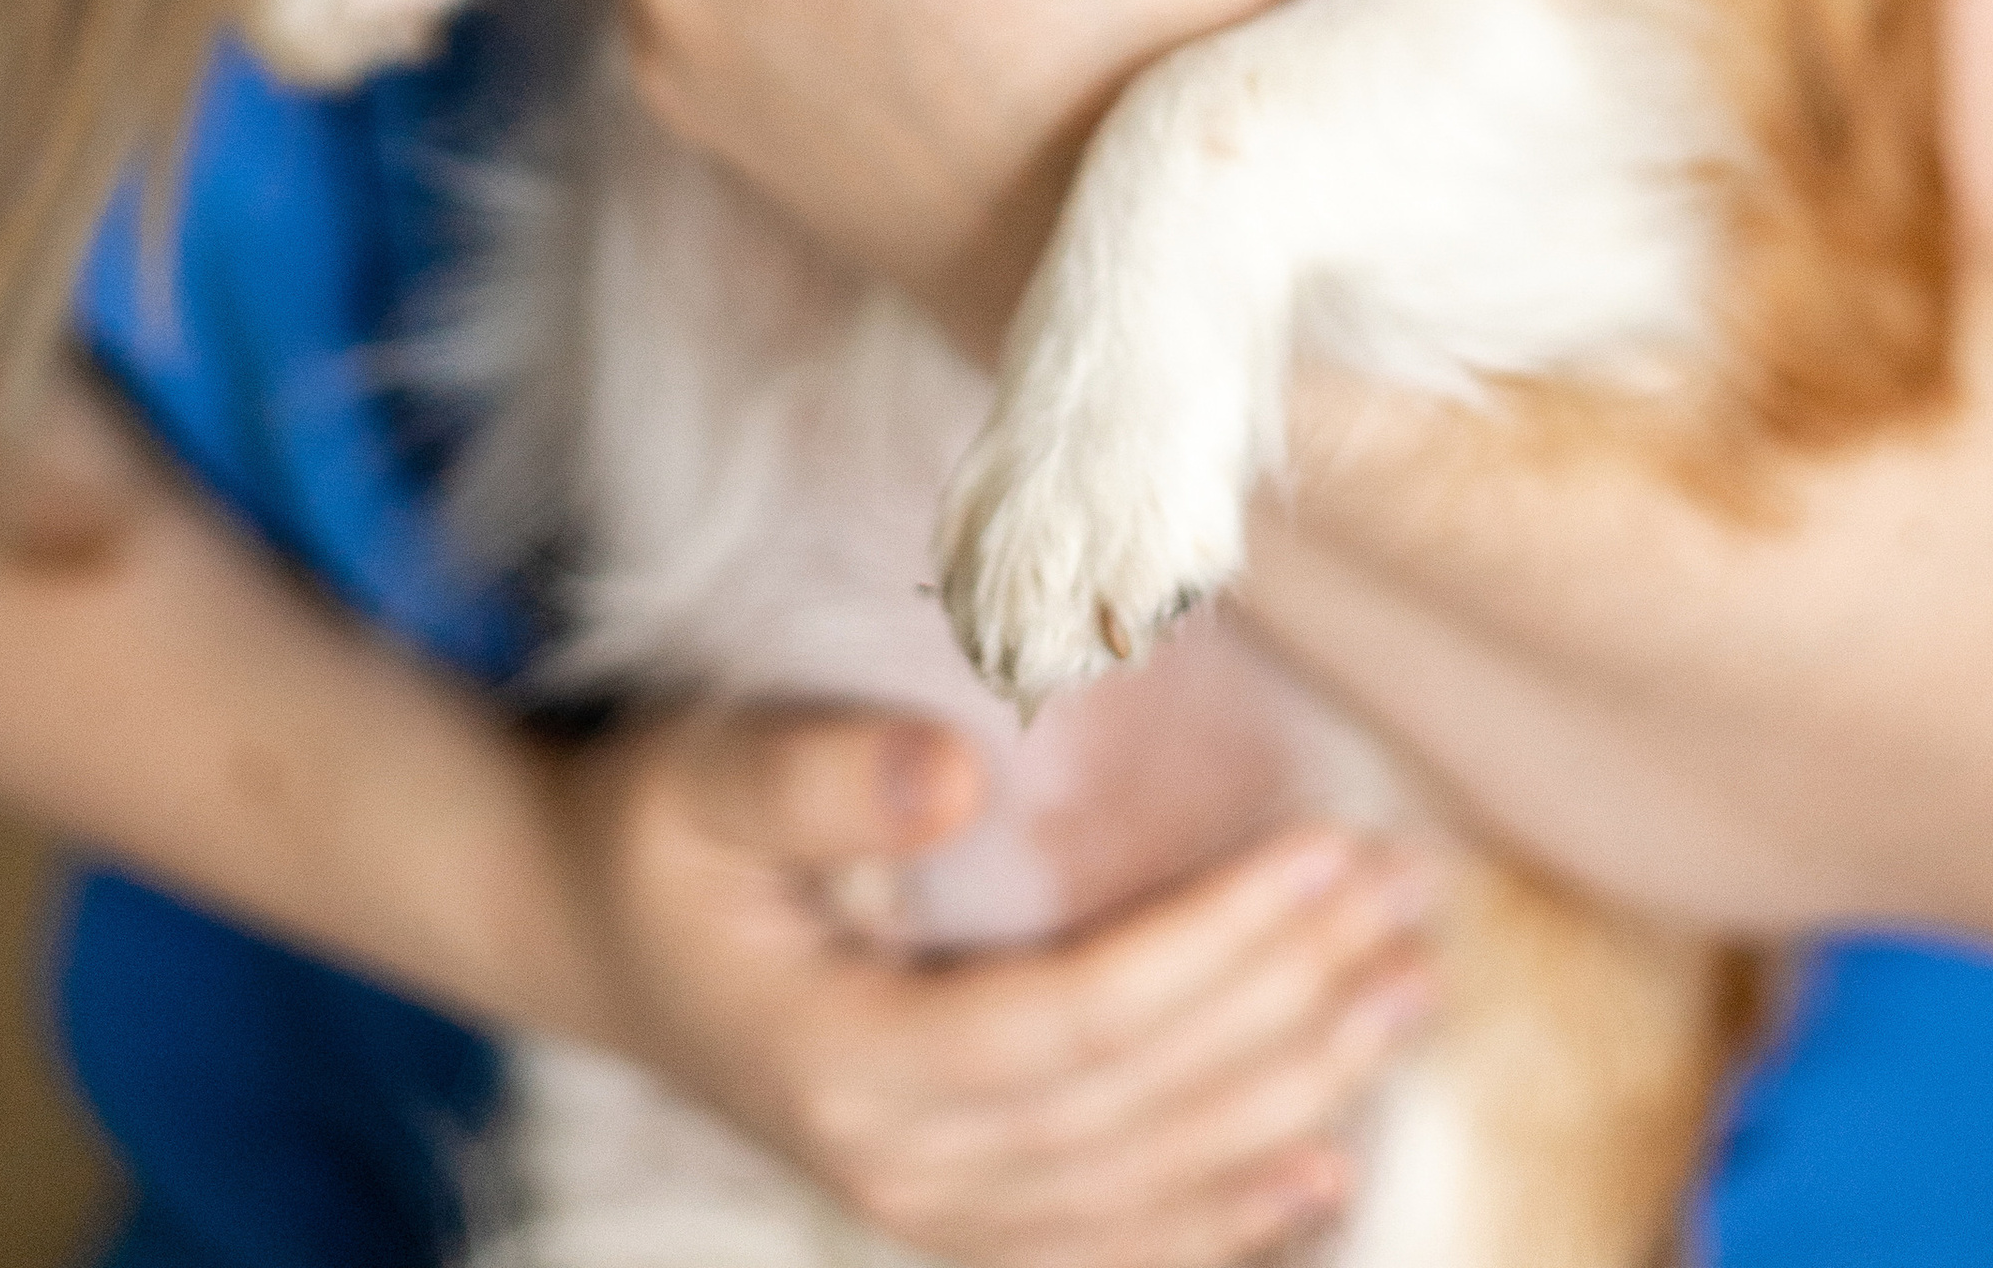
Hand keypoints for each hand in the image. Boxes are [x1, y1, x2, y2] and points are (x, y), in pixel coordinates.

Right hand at [542, 703, 1438, 1267]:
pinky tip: (1322, 1169)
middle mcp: (890, 1165)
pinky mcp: (946, 1203)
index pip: (1077, 1022)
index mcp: (843, 1060)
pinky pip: (1102, 1246)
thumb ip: (824, 776)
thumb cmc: (658, 827)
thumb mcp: (708, 772)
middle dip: (1292, 1005)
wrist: (582, 927)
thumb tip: (960, 774)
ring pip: (1142, 1187)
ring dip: (1293, 1097)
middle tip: (1410, 902)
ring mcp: (920, 1204)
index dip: (1216, 947)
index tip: (1328, 850)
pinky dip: (1220, 1221)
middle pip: (1136, 1107)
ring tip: (1408, 994)